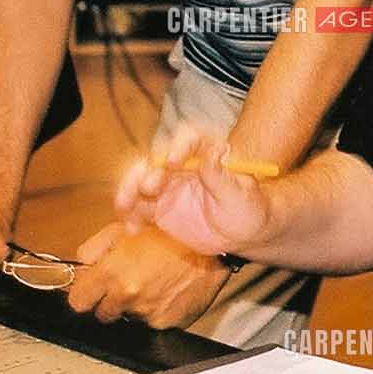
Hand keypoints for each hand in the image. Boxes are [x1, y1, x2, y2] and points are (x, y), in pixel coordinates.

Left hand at [65, 221, 230, 327]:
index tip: (91, 290)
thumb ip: (93, 249)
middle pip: (102, 314)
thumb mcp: (125, 227)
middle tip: (128, 279)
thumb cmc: (171, 233)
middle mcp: (128, 295)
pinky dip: (156, 310)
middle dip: (110, 300)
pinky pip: (151, 322)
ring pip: (128, 318)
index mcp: (113, 271)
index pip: (78, 302)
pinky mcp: (166, 323)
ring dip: (135, 304)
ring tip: (152, 280)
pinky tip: (165, 290)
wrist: (211, 247)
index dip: (85, 293)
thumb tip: (80, 267)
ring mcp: (147, 313)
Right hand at [114, 126, 273, 255]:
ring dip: (129, 190)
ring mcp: (167, 186)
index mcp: (205, 153)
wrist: (242, 233)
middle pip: (156, 159)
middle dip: (147, 170)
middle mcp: (181, 165)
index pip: (189, 140)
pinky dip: (130, 216)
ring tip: (124, 206)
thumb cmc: (248, 208)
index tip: (172, 162)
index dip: (178, 146)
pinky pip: (138, 208)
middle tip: (149, 187)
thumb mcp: (240, 194)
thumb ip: (222, 176)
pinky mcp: (158, 208)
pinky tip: (132, 229)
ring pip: (140, 180)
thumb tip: (213, 153)